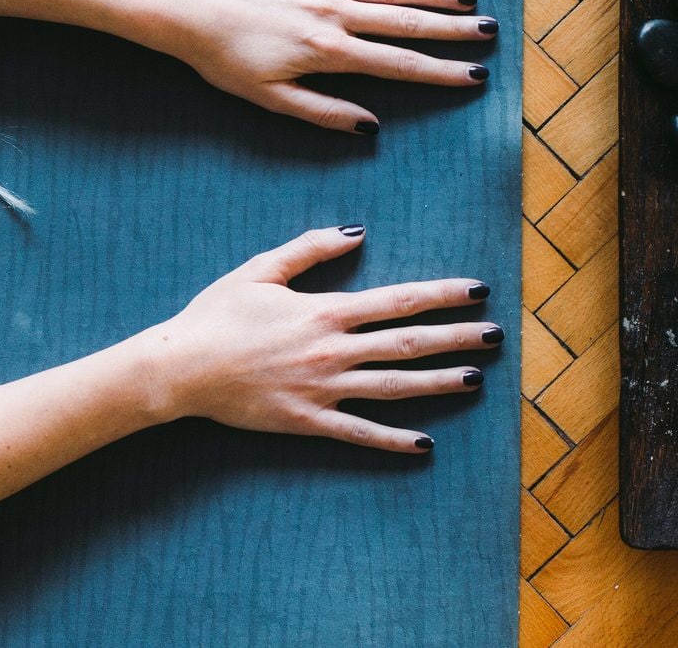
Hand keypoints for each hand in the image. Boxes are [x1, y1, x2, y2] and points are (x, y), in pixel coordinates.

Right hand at [129, 226, 499, 452]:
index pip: (399, 300)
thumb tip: (357, 233)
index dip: (443, 295)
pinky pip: (359, 433)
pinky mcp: (307, 421)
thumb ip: (310, 249)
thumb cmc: (215, 315)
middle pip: (408, 343)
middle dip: (456, 338)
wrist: (180, 368)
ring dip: (439, 383)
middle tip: (496, 335)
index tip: (478, 291)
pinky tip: (425, 444)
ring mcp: (323, 389)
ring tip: (477, 379)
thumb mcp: (260, 269)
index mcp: (325, 310)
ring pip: (394, 387)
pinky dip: (393, 440)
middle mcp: (332, 350)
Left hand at [150, 0, 497, 134]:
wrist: (186, 8)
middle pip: (404, 22)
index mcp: (328, 52)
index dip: (438, 73)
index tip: (474, 77)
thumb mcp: (270, 99)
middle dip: (450, 30)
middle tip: (488, 33)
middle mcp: (334, 13)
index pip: (397, 65)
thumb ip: (323, 112)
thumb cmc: (222, 60)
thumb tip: (370, 127)